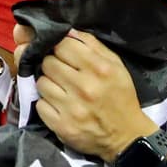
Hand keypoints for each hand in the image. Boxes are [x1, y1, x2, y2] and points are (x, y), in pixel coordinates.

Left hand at [25, 28, 157, 161]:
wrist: (127, 137)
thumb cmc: (120, 96)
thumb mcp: (115, 65)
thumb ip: (90, 44)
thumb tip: (65, 30)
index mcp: (99, 68)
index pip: (61, 45)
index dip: (59, 48)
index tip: (62, 54)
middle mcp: (84, 87)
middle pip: (47, 62)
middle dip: (52, 65)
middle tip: (62, 73)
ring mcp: (71, 108)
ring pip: (41, 82)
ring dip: (48, 84)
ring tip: (62, 89)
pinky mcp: (61, 125)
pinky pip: (39, 104)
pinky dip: (46, 103)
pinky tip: (59, 105)